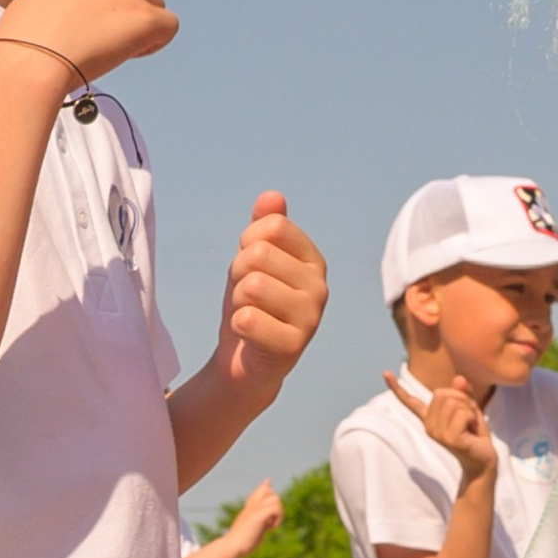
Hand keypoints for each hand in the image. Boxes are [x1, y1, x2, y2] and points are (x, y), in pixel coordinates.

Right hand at [0, 0, 178, 87]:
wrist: (29, 62)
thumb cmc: (24, 42)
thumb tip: (93, 11)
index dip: (106, 1)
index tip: (88, 22)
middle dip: (124, 14)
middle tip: (98, 40)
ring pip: (155, 6)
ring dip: (138, 28)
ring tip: (108, 50)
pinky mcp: (145, 16)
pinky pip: (169, 26)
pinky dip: (153, 44)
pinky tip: (126, 55)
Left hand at [218, 196, 326, 392]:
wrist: (244, 360)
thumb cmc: (251, 305)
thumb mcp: (252, 259)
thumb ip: (263, 226)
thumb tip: (273, 196)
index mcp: (313, 260)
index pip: (272, 227)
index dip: (247, 244)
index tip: (252, 267)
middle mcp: (319, 286)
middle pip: (258, 255)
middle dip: (239, 275)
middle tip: (247, 296)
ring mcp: (311, 317)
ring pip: (252, 286)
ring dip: (238, 302)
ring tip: (250, 315)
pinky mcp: (294, 346)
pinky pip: (248, 319)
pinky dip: (238, 326)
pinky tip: (250, 335)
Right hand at [224, 478, 283, 557]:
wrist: (232, 547)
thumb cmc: (241, 543)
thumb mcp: (252, 530)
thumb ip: (259, 523)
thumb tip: (266, 525)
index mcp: (250, 508)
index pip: (260, 490)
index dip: (266, 487)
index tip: (268, 482)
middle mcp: (252, 506)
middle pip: (270, 492)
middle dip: (276, 505)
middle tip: (271, 521)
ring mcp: (255, 509)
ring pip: (276, 499)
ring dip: (279, 513)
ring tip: (270, 526)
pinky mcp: (258, 516)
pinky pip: (275, 509)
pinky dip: (278, 519)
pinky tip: (271, 529)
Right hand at [386, 367, 495, 485]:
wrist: (483, 460)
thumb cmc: (474, 433)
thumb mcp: (470, 407)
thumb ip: (464, 392)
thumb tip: (458, 378)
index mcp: (429, 417)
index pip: (410, 401)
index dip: (397, 388)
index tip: (385, 373)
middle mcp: (429, 425)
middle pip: (442, 393)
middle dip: (462, 398)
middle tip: (468, 416)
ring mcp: (437, 433)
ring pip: (454, 403)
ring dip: (469, 410)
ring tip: (470, 425)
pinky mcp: (449, 439)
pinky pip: (463, 414)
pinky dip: (473, 418)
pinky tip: (472, 431)